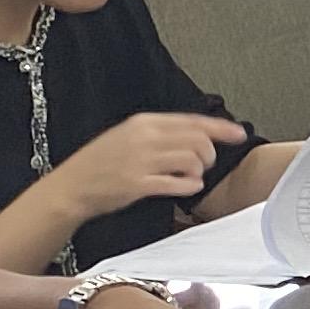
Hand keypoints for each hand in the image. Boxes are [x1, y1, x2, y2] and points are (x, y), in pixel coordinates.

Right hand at [58, 112, 252, 225]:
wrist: (70, 186)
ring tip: (191, 177)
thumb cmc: (100, 164)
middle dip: (209, 154)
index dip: (220, 128)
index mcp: (144, 123)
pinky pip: (177, 184)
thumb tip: (197, 135)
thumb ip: (160, 133)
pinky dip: (189, 186)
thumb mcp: (128, 136)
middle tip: (204, 164)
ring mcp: (141, 161)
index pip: (192, 121)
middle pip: (198, 140)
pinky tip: (188, 187)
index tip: (239, 134)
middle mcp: (144, 138)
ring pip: (192, 160)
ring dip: (199, 171)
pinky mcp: (137, 184)